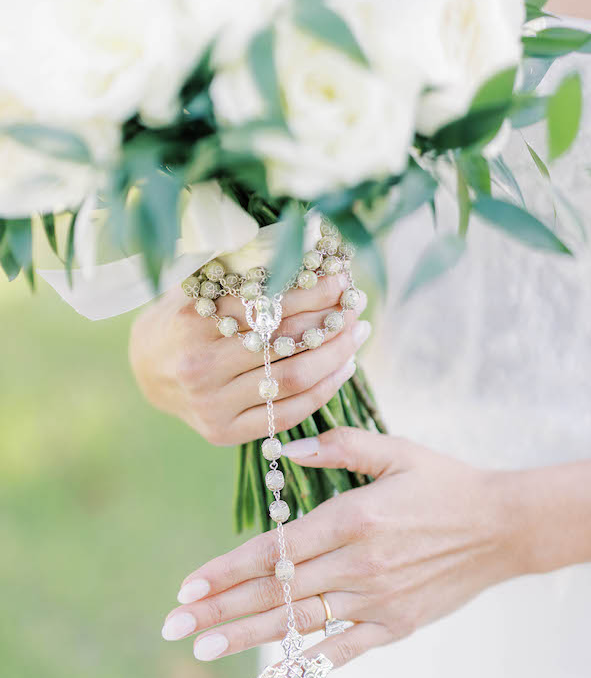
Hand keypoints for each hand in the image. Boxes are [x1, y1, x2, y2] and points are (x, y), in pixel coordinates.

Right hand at [129, 274, 368, 445]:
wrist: (146, 371)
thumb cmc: (182, 319)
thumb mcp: (198, 285)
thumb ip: (237, 269)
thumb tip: (302, 245)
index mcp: (192, 322)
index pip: (267, 304)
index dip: (311, 290)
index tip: (342, 277)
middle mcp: (199, 366)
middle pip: (284, 343)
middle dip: (330, 320)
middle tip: (356, 303)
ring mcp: (211, 404)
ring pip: (292, 380)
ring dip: (336, 355)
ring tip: (358, 333)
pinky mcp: (223, 432)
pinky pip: (287, 414)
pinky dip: (323, 390)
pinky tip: (344, 368)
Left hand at [160, 428, 525, 667]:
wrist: (502, 527)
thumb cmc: (444, 483)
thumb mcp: (396, 451)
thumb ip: (339, 447)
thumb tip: (283, 453)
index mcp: (353, 517)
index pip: (277, 550)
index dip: (227, 568)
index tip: (189, 584)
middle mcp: (359, 563)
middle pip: (278, 591)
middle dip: (221, 608)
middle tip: (175, 625)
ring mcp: (377, 599)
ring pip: (301, 621)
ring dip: (248, 636)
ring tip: (205, 647)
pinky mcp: (396, 624)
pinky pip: (344, 648)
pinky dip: (307, 661)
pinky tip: (272, 672)